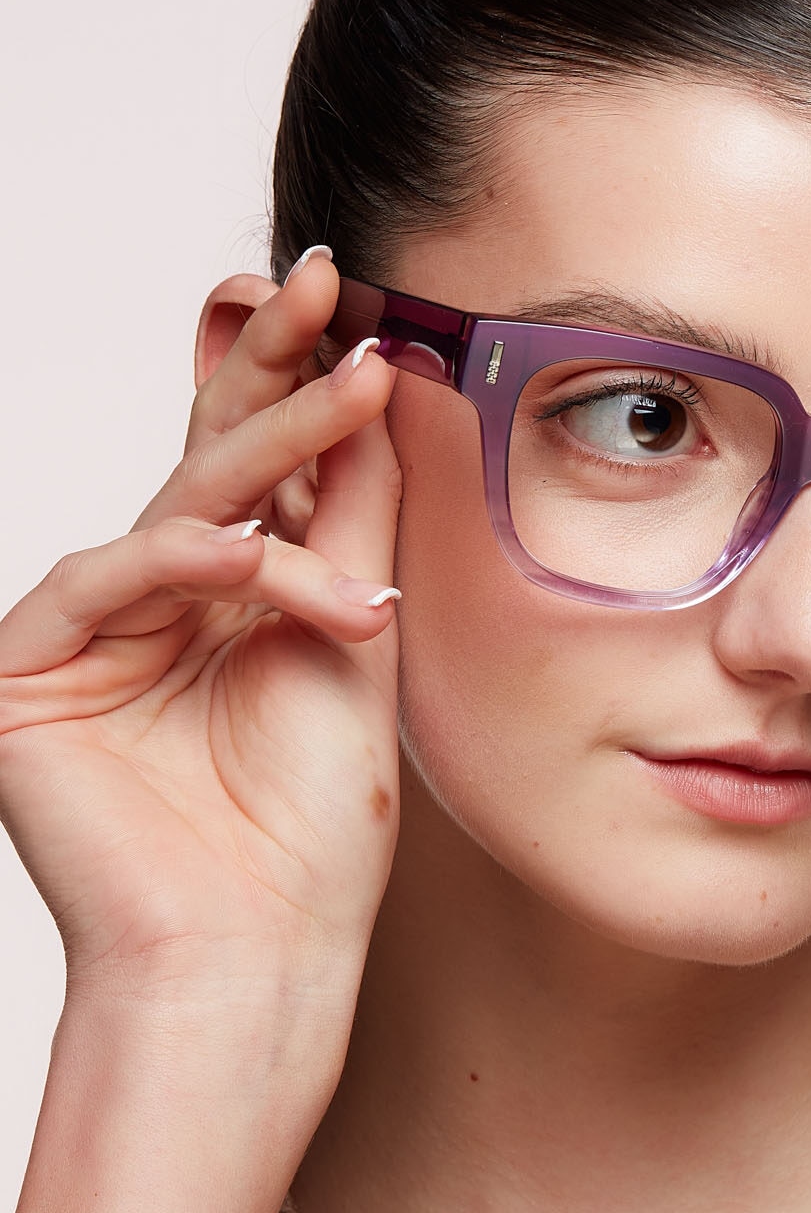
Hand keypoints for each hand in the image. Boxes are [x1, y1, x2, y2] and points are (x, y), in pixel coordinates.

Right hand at [0, 252, 402, 1014]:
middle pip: (211, 453)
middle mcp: (163, 598)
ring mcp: (92, 629)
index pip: (263, 464)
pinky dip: (185, 563)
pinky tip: (250, 557)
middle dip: (267, 362)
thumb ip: (354, 512)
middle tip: (314, 274)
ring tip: (356, 399)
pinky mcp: (26, 669)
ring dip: (276, 456)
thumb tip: (374, 387)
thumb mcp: (355, 628)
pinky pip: (106, 576)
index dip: (297, 378)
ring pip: (179, 501)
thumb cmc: (317, 807)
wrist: (266, 937)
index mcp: (237, 591)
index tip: (350, 300)